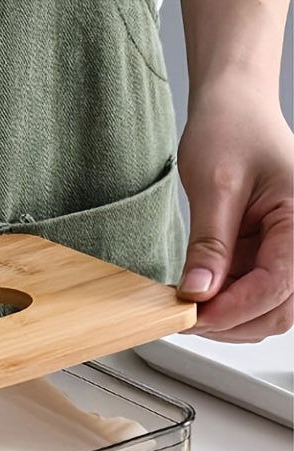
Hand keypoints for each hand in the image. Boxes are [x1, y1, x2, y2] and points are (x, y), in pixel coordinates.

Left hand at [176, 78, 292, 341]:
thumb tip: (198, 292)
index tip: (193, 315)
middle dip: (230, 322)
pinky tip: (195, 297)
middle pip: (277, 311)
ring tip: (185, 307)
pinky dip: (223, 306)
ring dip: (226, 320)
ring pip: (265, 312)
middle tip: (183, 317)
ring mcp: (284, 252)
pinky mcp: (264, 257)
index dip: (233, 309)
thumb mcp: (215, 185)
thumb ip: (209, 244)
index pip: (276, 284)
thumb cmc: (231, 131)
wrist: (233, 111)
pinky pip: (249, 296)